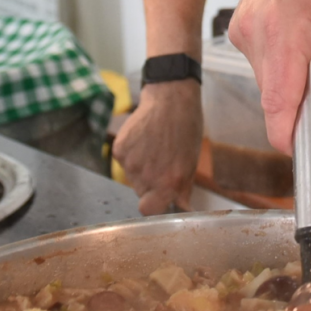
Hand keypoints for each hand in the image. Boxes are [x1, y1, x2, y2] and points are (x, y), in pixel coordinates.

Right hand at [113, 81, 202, 214]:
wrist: (170, 100)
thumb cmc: (186, 130)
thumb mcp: (190, 163)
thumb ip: (182, 189)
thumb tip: (181, 208)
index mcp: (168, 183)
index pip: (149, 210)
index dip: (153, 205)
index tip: (159, 198)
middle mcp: (146, 177)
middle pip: (140, 192)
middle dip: (150, 184)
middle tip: (161, 164)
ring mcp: (130, 163)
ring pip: (132, 176)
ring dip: (140, 168)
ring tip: (154, 148)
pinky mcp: (119, 150)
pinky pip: (123, 161)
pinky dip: (131, 154)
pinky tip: (143, 141)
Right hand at [227, 0, 310, 153]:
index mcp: (284, 29)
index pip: (278, 99)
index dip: (286, 133)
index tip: (297, 154)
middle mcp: (254, 33)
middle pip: (273, 95)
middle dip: (298, 106)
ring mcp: (242, 32)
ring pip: (268, 82)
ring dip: (292, 81)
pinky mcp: (239, 31)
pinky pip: (262, 65)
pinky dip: (282, 65)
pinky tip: (299, 40)